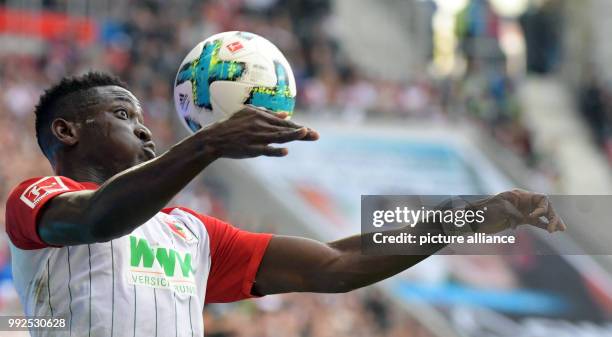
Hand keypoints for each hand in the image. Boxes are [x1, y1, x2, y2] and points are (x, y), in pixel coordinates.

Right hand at [197, 106, 318, 158]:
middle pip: (285, 130)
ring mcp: (257, 138)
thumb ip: (268, 114)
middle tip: (316, 135)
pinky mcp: (251, 149)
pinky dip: (275, 150)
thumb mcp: (249, 113)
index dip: (298, 127)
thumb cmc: (232, 125)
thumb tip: (286, 115)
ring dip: (292, 135)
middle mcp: (261, 126)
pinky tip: (285, 150)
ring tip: (305, 134)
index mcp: (261, 117)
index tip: (310, 130)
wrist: (215, 137)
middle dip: (302, 132)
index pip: (284, 123)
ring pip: (278, 137)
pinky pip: (265, 150)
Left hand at [472, 189, 566, 233]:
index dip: (542, 208)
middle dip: (552, 216)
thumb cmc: (484, 210)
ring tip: (561, 229)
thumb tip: (523, 219)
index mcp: (520, 195)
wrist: (475, 220)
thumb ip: (512, 211)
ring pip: (542, 215)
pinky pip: (536, 222)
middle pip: (545, 207)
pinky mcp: (520, 220)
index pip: (541, 198)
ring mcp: (522, 211)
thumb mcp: (498, 208)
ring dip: (552, 221)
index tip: (531, 217)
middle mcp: (524, 202)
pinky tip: (552, 230)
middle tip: (555, 229)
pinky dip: (544, 225)